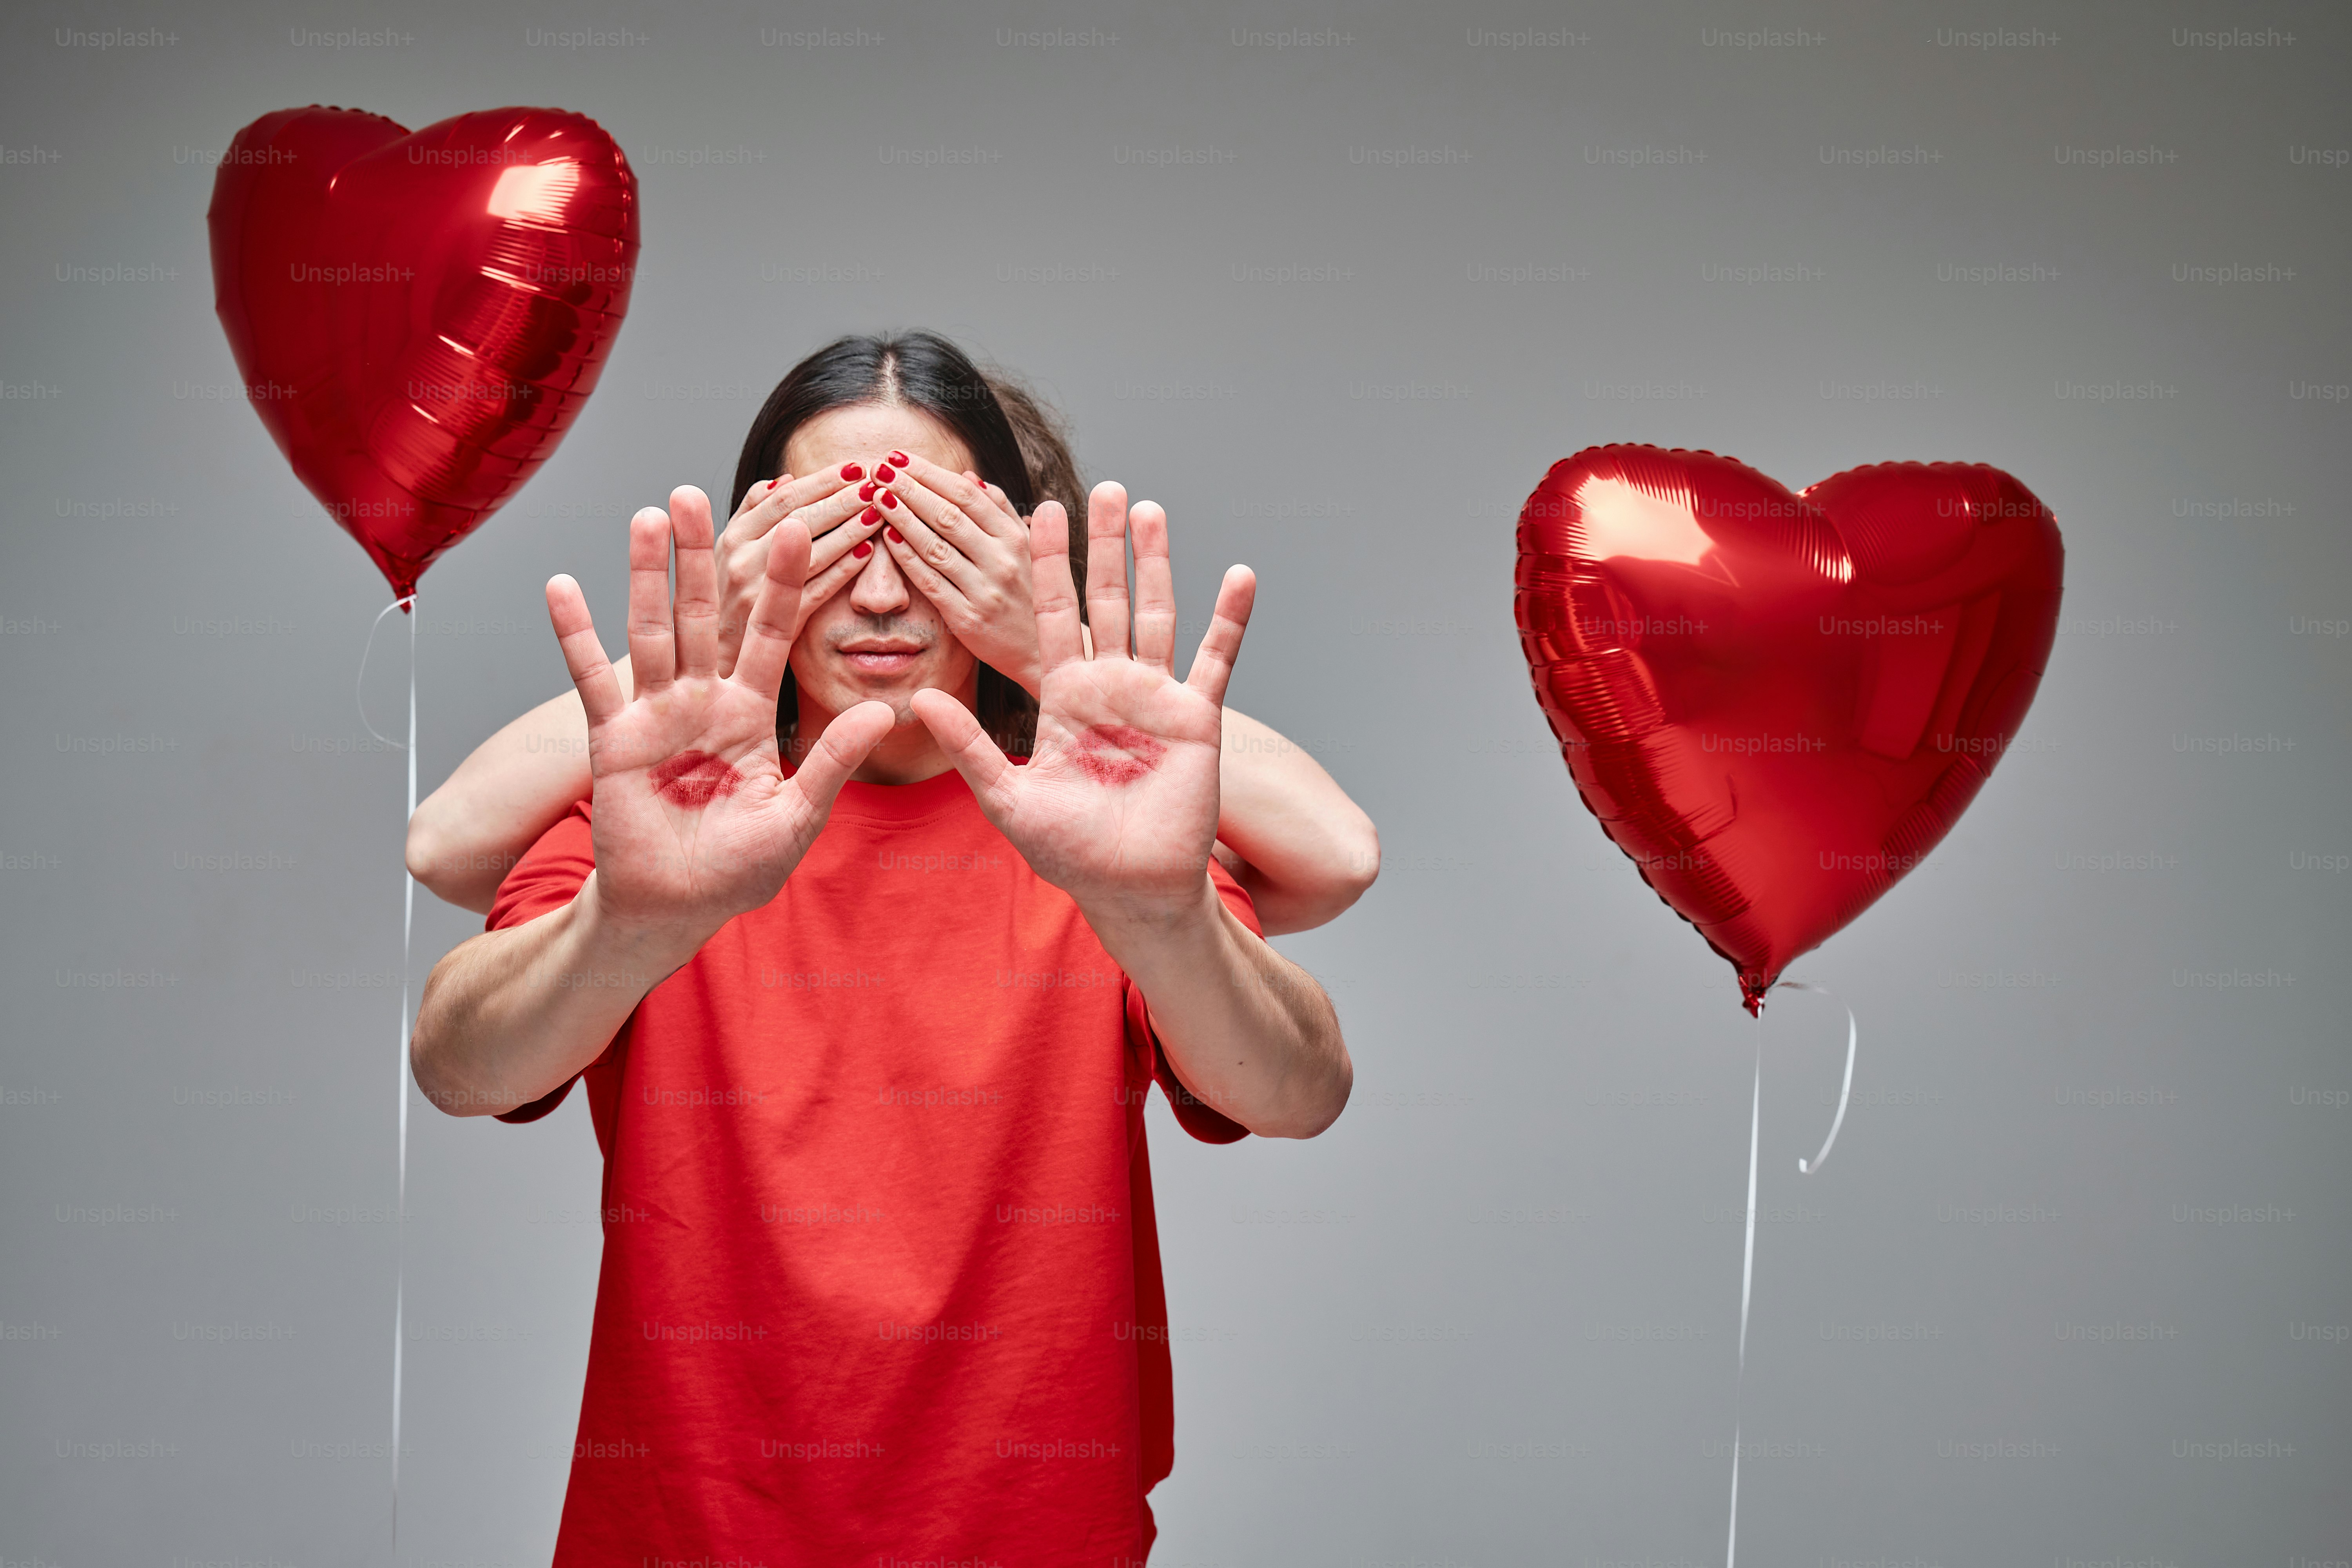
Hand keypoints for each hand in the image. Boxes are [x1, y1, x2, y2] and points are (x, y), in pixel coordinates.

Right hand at [546, 486, 894, 945]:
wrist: (678, 906)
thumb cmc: (740, 867)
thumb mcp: (797, 814)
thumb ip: (834, 759)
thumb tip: (883, 709)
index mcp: (752, 711)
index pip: (774, 632)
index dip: (790, 582)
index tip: (805, 527)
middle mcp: (704, 699)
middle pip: (707, 613)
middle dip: (705, 555)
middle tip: (701, 493)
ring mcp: (657, 713)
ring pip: (653, 629)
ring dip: (646, 574)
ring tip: (647, 516)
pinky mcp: (614, 737)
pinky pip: (592, 678)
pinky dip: (575, 634)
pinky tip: (562, 586)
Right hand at [710, 467, 883, 673]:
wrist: (714, 658)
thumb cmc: (726, 598)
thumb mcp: (727, 550)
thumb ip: (752, 511)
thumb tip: (785, 478)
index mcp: (732, 536)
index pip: (784, 499)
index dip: (821, 480)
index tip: (853, 467)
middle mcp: (741, 560)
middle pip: (801, 520)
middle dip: (841, 499)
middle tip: (875, 482)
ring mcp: (759, 592)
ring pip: (812, 553)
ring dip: (849, 529)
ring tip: (878, 511)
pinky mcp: (778, 624)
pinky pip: (817, 591)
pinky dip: (843, 570)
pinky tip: (868, 554)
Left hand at [875, 451, 1044, 692]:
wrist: (1040, 649)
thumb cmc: (1028, 591)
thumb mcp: (1025, 547)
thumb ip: (999, 510)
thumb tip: (967, 476)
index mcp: (1016, 537)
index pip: (967, 495)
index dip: (929, 473)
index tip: (899, 457)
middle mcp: (1002, 560)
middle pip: (948, 515)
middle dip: (909, 488)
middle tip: (879, 469)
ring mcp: (984, 590)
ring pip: (936, 546)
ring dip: (902, 518)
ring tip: (876, 496)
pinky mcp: (967, 618)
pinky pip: (931, 582)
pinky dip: (908, 559)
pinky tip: (887, 539)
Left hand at [910, 482, 1252, 925]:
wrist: (1129, 888)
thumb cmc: (1069, 851)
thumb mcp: (1007, 795)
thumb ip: (968, 744)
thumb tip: (918, 697)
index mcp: (1063, 697)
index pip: (1050, 615)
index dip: (1046, 564)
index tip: (1036, 511)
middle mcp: (1109, 687)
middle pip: (1104, 600)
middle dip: (1102, 545)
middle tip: (1103, 488)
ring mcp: (1155, 698)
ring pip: (1155, 614)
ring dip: (1156, 563)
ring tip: (1151, 509)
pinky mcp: (1196, 718)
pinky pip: (1216, 659)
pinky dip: (1230, 618)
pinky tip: (1240, 574)